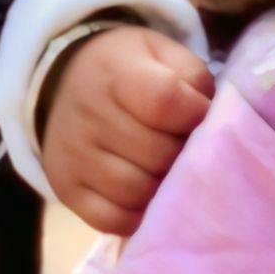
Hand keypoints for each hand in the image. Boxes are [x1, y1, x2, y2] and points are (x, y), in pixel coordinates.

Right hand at [40, 23, 213, 234]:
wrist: (67, 81)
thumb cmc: (130, 69)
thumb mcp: (163, 53)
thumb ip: (192, 79)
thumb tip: (208, 123)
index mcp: (115, 74)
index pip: (164, 101)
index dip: (194, 113)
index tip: (201, 114)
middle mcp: (88, 115)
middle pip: (156, 153)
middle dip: (183, 154)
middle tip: (186, 147)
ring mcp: (73, 156)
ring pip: (136, 191)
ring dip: (163, 187)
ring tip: (167, 170)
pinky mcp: (66, 189)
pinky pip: (111, 220)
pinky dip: (137, 215)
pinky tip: (147, 196)